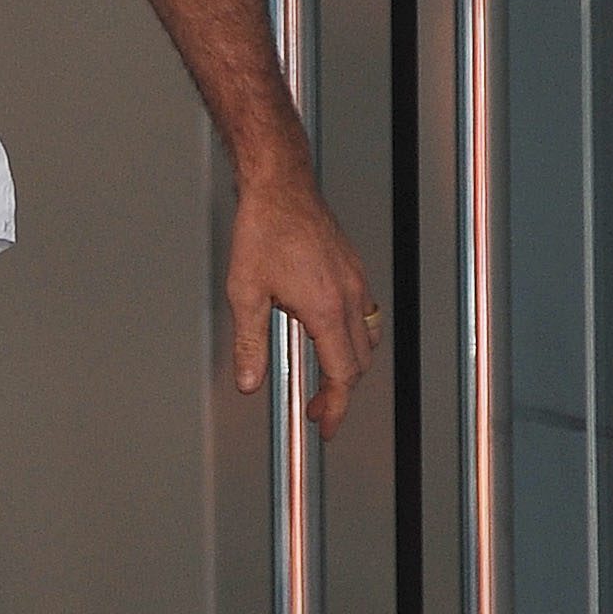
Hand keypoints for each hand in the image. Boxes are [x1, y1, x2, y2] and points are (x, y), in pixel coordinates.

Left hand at [227, 157, 382, 440]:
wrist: (280, 186)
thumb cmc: (262, 230)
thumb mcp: (245, 292)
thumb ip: (249, 343)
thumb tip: (249, 382)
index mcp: (324, 308)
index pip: (341, 374)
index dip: (335, 407)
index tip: (326, 426)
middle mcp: (348, 296)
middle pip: (359, 362)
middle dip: (340, 392)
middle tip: (317, 410)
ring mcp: (356, 281)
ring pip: (367, 339)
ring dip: (350, 365)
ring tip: (326, 379)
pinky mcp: (354, 269)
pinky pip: (366, 315)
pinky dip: (354, 337)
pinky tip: (331, 337)